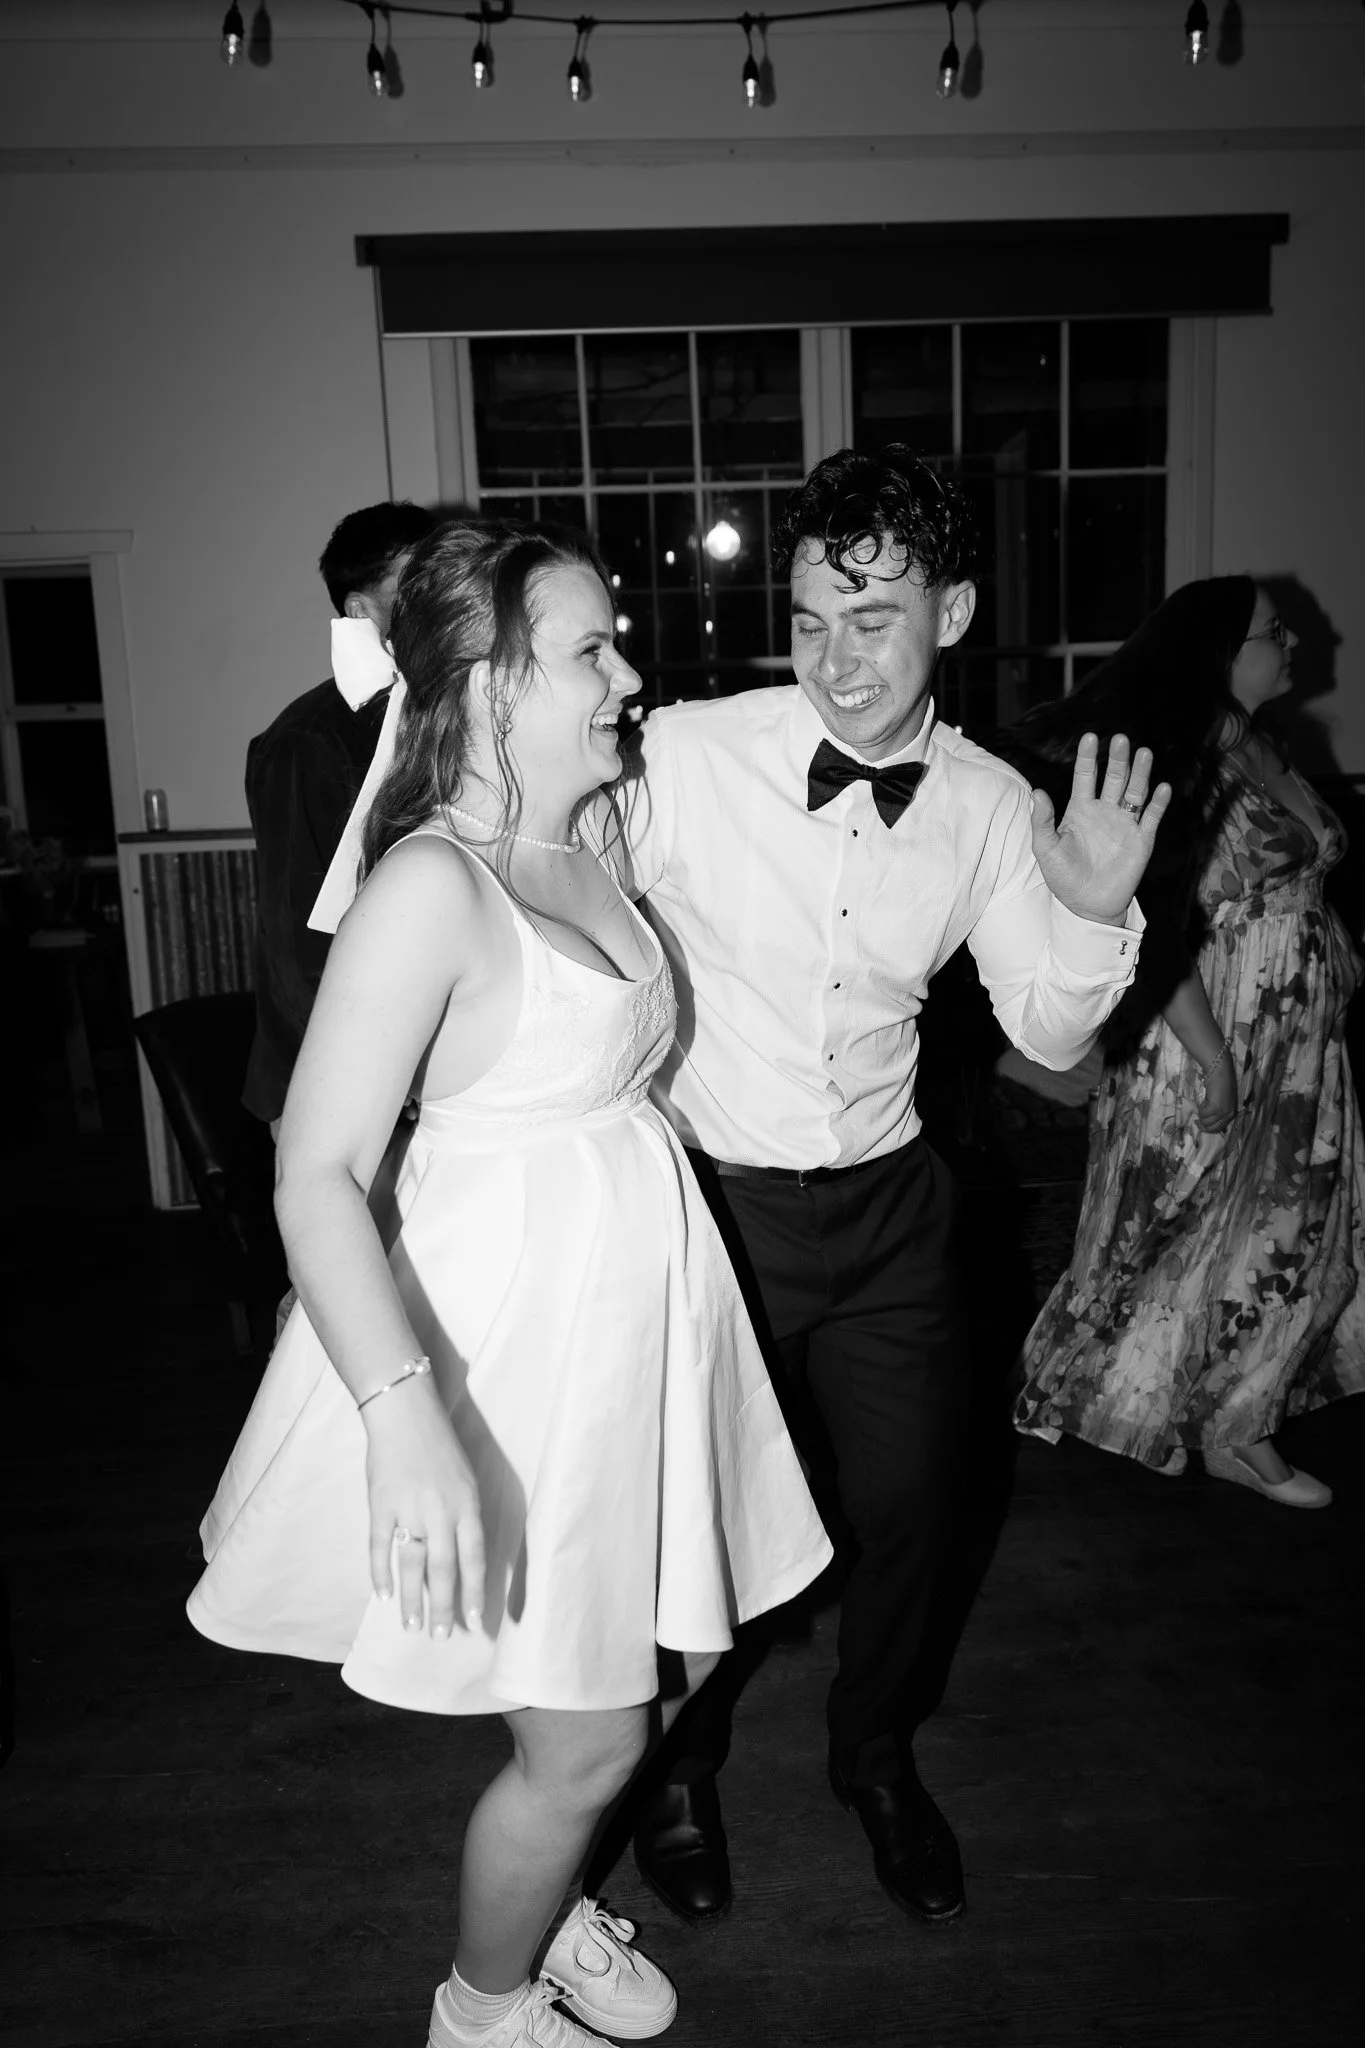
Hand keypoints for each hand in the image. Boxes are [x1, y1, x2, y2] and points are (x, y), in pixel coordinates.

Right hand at [363, 1378, 485, 1638]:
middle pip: (444, 1569)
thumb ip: (466, 1518)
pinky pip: (380, 1546)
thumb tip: (467, 1559)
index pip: (474, 1558)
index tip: (474, 1622)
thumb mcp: (466, 1480)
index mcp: (467, 1505)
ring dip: (413, 1599)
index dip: (474, 1592)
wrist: (406, 1414)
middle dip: (443, 1607)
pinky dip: (381, 1572)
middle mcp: (441, 1511)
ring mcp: (409, 1508)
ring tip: (412, 1628)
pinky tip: (383, 1596)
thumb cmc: (441, 1447)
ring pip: (413, 1564)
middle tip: (440, 1637)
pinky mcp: (381, 1504)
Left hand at [1030, 733, 1172, 926]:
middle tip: (1120, 739)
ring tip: (1144, 753)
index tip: (1089, 737)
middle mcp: (1104, 811)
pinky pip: (1151, 818)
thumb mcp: (1046, 849)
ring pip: (1135, 792)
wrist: (1086, 905)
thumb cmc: (1063, 877)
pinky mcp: (1141, 840)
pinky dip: (1158, 803)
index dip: (1087, 758)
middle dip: (1117, 759)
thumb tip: (1037, 792)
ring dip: (1141, 773)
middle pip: (1114, 778)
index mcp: (1080, 809)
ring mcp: (1124, 824)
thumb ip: (1042, 821)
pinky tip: (1162, 788)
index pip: (1085, 776)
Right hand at [1196, 1048, 1237, 1132]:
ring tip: (1202, 1105)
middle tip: (1196, 1120)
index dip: (1208, 1127)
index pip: (1219, 1128)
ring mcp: (1222, 1111)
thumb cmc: (1221, 1083)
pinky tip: (1203, 1102)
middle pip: (1212, 1128)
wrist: (1221, 1071)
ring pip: (1206, 1122)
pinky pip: (1202, 1114)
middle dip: (1202, 1125)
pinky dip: (1200, 1109)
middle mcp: (1228, 1114)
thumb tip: (1208, 1120)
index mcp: (1231, 1113)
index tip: (1200, 1123)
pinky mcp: (1215, 1107)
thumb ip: (1219, 1110)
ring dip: (1201, 1115)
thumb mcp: (1223, 1100)